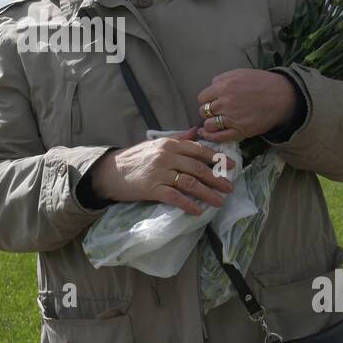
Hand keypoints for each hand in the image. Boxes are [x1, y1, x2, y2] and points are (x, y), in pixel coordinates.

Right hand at [88, 125, 236, 216]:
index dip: (217, 158)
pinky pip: (174, 197)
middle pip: (198, 168)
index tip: (232, 165)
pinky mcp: (151, 188)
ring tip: (219, 201)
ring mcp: (159, 173)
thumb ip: (178, 139)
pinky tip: (198, 210)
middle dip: (217, 178)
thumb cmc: (134, 159)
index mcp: (169, 144)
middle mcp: (166, 156)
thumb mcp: (155, 144)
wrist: (110, 172)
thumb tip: (196, 131)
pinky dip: (188, 204)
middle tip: (230, 187)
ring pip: (190, 183)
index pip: (198, 150)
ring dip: (207, 193)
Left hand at [196, 69, 297, 142]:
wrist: (282, 97)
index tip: (212, 101)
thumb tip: (211, 86)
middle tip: (215, 111)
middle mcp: (225, 103)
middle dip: (208, 111)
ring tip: (215, 121)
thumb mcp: (240, 73)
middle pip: (204, 111)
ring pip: (209, 125)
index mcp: (224, 87)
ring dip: (209, 123)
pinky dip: (210, 137)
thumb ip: (222, 78)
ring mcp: (232, 118)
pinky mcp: (240, 131)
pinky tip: (207, 134)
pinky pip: (218, 137)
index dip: (207, 100)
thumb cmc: (263, 83)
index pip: (202, 97)